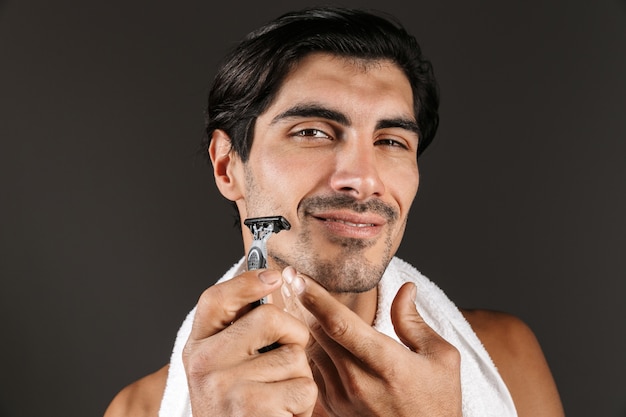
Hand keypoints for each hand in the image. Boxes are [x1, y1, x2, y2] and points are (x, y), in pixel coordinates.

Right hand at [183, 269, 317, 416]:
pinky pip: (303, 387)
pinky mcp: (251, 409)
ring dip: (298, 379)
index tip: (275, 276)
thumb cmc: (238, 408)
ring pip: (294, 356)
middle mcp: (203, 363)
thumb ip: (240, 330)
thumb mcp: (226, 367)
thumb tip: (272, 278)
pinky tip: (281, 415)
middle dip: (293, 337)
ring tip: (275, 399)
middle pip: (269, 319)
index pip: (215, 299)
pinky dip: (303, 404)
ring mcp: (225, 386)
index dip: (247, 281)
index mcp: (197, 347)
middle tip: (284, 363)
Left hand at [294, 274, 461, 416]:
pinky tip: (322, 341)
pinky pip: (314, 371)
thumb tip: (406, 289)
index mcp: (386, 363)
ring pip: (313, 351)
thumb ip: (414, 321)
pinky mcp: (334, 409)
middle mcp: (359, 381)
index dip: (316, 299)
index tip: (298, 277)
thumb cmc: (438, 401)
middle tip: (297, 281)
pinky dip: (314, 351)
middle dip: (307, 305)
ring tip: (308, 308)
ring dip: (309, 328)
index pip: (340, 324)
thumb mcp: (441, 358)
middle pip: (319, 333)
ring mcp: (343, 398)